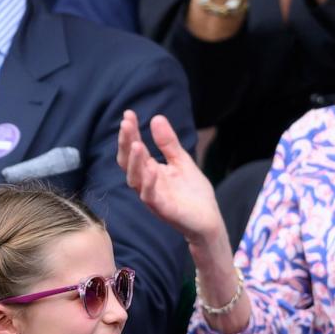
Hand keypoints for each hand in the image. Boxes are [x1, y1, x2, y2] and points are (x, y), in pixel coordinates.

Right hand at [116, 110, 224, 243]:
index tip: (129, 114)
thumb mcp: (181, 161)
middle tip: (126, 123)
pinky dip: (149, 182)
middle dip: (126, 143)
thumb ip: (168, 143)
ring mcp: (152, 196)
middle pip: (129, 162)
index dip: (130, 132)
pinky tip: (152, 169)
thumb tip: (156, 118)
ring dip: (134, 162)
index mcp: (150, 170)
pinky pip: (150, 196)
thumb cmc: (193, 192)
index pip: (134, 149)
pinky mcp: (162, 209)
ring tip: (136, 144)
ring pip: (135, 179)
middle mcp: (146, 183)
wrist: (208, 220)